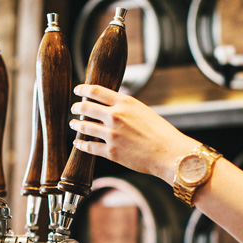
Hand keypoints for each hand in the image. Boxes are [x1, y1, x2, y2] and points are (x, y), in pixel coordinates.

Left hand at [69, 84, 199, 184]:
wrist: (169, 154)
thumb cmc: (161, 133)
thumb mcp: (143, 111)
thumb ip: (126, 108)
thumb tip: (110, 108)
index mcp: (125, 102)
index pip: (96, 91)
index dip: (83, 89)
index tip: (77, 90)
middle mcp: (116, 116)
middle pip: (86, 107)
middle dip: (77, 107)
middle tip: (74, 109)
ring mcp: (112, 134)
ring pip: (84, 126)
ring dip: (76, 125)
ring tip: (74, 124)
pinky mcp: (111, 152)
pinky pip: (89, 146)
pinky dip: (81, 144)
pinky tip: (77, 143)